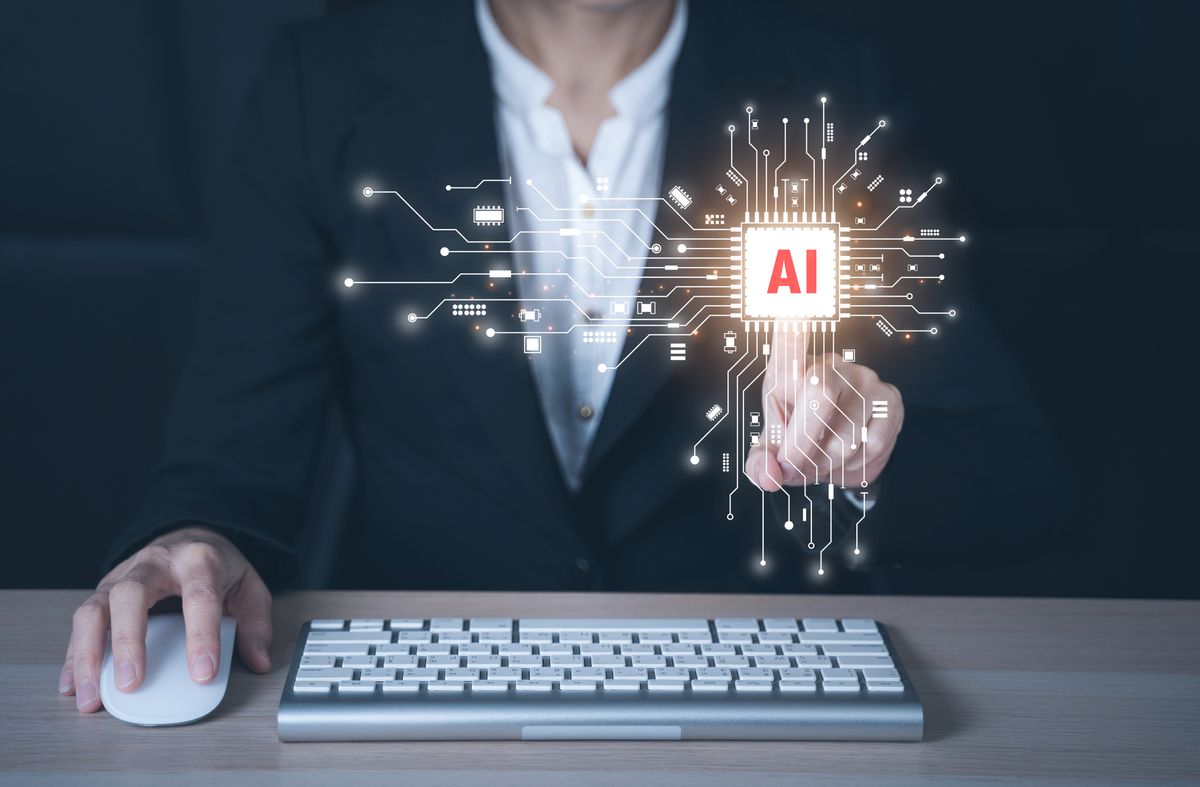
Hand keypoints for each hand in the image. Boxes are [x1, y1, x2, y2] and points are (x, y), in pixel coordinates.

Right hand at [59, 526, 271, 712]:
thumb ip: (255, 623)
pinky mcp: (103, 591)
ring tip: (92, 696)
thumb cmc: (218, 567)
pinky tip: (73, 685)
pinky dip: (74, 656)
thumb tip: (257, 660)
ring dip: (87, 654)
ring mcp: (122, 575)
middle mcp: (154, 563)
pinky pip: (81, 623)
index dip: (201, 635)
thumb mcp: (249, 587)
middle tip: (131, 683)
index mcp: (198, 559)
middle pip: (131, 594)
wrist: (190, 537)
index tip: (203, 673)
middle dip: (128, 641)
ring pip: (94, 608)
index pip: (199, 596)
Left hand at [745, 330, 902, 491]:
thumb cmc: (802, 438)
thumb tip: (767, 475)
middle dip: (801, 444)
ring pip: (846, 430)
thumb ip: (761, 463)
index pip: (789, 341)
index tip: (789, 305)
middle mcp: (829, 365)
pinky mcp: (890, 401)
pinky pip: (873, 443)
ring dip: (827, 464)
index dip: (790, 324)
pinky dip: (854, 465)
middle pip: (818, 393)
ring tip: (818, 467)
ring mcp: (864, 379)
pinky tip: (846, 462)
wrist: (843, 453)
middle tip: (792, 467)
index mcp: (790, 369)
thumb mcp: (773, 450)